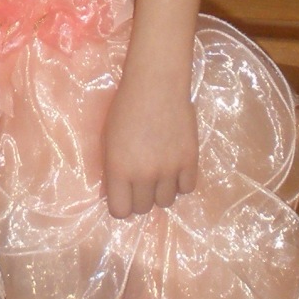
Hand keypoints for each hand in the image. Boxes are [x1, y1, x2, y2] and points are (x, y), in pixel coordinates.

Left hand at [101, 73, 198, 217]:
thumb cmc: (125, 109)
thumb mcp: (108, 140)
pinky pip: (187, 188)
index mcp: (119, 169)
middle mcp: (144, 174)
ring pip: (166, 202)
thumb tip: (118, 194)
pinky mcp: (190, 161)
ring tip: (159, 173)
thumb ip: (113, 170)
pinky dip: (180, 182)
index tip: (123, 195)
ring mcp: (169, 169)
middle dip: (140, 197)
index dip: (121, 205)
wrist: (156, 86)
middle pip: (143, 208)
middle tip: (141, 180)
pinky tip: (175, 168)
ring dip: (160, 191)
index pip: (120, 212)